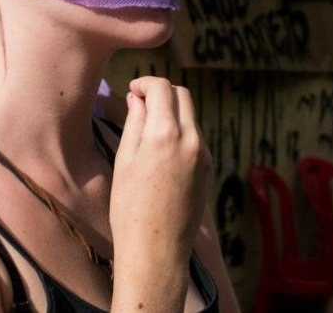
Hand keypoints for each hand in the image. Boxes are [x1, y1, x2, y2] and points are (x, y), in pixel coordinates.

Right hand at [110, 77, 211, 266]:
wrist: (156, 250)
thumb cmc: (130, 209)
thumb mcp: (124, 161)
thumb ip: (135, 123)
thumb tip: (138, 99)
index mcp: (165, 134)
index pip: (162, 87)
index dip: (145, 83)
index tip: (132, 91)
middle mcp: (191, 139)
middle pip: (182, 95)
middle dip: (162, 92)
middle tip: (140, 103)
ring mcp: (204, 155)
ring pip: (191, 116)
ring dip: (172, 113)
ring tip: (147, 130)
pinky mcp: (208, 169)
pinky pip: (195, 138)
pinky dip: (180, 133)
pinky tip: (161, 152)